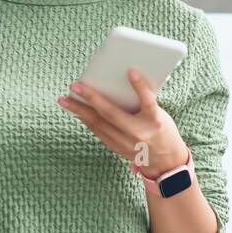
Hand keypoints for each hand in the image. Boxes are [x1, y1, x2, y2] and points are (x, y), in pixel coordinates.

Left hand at [57, 69, 187, 178]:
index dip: (140, 86)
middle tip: (74, 86)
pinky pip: (98, 132)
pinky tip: (76, 112)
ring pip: (99, 124)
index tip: (130, 71)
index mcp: (155, 121)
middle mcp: (140, 133)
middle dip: (90, 98)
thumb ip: (143, 102)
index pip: (148, 101)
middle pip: (111, 113)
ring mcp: (127, 143)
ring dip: (79, 110)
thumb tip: (118, 83)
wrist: (166, 160)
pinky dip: (86, 120)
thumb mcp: (160, 114)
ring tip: (65, 100)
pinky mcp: (118, 148)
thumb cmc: (162, 129)